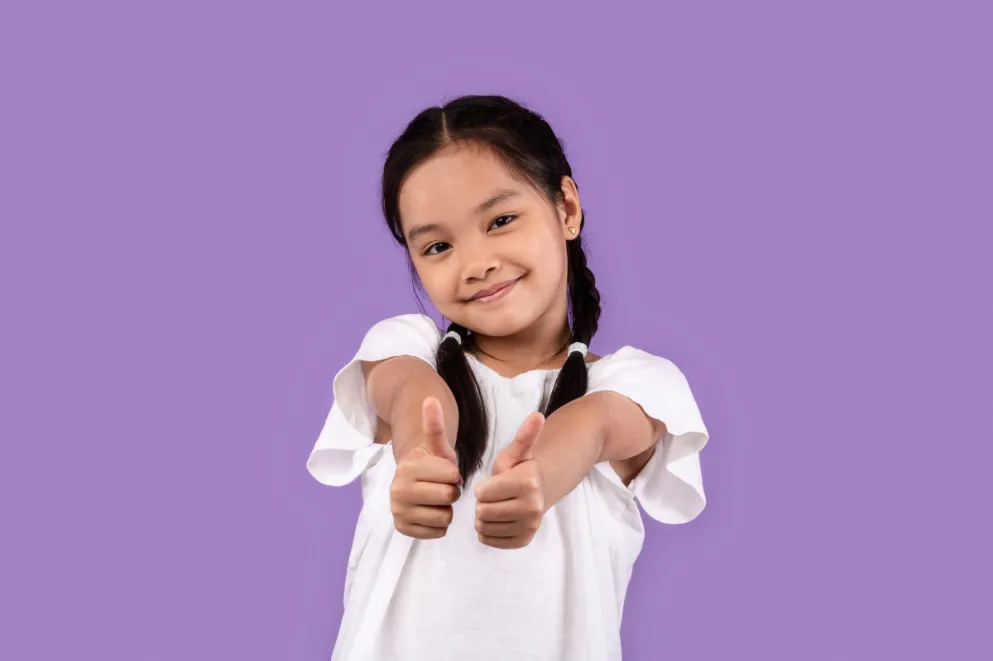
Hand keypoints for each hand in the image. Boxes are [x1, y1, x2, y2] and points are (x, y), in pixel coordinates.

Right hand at [389, 397, 462, 539]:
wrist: (414, 482)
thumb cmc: (432, 464)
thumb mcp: (438, 445)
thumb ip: (434, 425)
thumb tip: (430, 399)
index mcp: (408, 467)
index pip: (452, 476)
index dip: (454, 475)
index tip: (445, 472)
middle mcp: (398, 490)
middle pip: (448, 497)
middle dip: (451, 493)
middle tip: (442, 487)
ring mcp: (398, 511)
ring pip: (444, 517)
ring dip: (446, 510)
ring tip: (437, 500)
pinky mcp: (402, 528)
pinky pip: (437, 532)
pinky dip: (440, 525)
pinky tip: (432, 512)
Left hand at [474, 412, 546, 549]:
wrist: (540, 492)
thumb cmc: (520, 470)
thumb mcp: (517, 452)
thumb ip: (524, 436)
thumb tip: (537, 415)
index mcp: (527, 482)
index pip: (482, 493)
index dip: (482, 487)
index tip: (493, 483)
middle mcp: (532, 507)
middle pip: (482, 512)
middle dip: (482, 503)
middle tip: (493, 496)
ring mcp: (530, 526)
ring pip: (483, 527)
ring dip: (483, 517)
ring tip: (495, 506)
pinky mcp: (524, 540)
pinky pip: (489, 540)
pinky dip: (488, 531)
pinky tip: (497, 519)